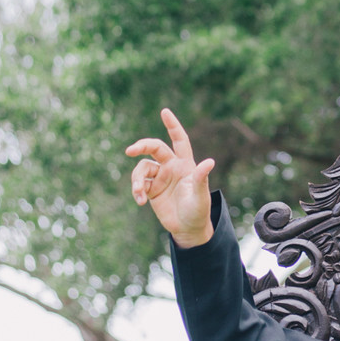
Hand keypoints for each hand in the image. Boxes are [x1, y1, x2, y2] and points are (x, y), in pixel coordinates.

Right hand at [126, 108, 215, 245]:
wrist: (188, 229)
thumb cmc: (198, 210)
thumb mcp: (200, 195)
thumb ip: (201, 178)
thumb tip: (209, 162)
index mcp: (185, 164)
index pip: (179, 140)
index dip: (172, 125)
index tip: (164, 111)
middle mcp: (171, 167)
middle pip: (154, 148)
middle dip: (141, 146)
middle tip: (130, 151)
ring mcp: (160, 177)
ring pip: (142, 169)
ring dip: (137, 180)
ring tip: (139, 194)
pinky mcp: (151, 190)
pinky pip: (138, 184)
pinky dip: (136, 191)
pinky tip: (140, 201)